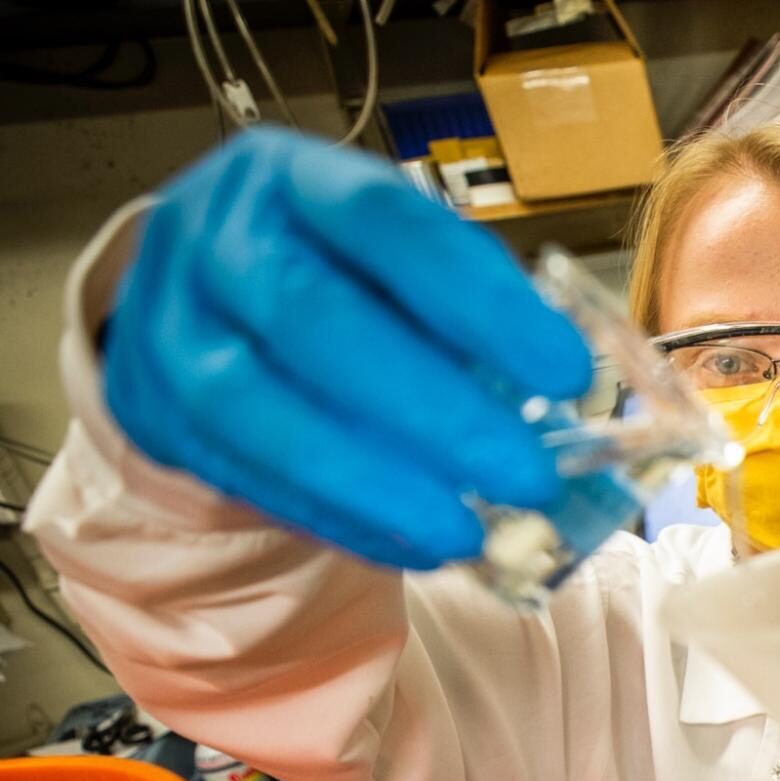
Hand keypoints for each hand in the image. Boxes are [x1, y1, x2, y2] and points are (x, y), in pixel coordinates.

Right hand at [102, 127, 590, 568]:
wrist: (197, 292)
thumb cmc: (332, 271)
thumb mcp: (393, 255)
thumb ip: (465, 306)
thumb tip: (568, 395)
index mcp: (296, 179)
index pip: (389, 227)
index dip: (483, 304)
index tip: (569, 373)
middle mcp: (218, 240)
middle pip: (317, 326)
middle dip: (436, 413)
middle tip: (529, 476)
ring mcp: (169, 328)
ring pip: (261, 414)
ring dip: (377, 486)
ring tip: (468, 533)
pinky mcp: (154, 413)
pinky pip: (248, 478)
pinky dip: (341, 519)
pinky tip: (414, 546)